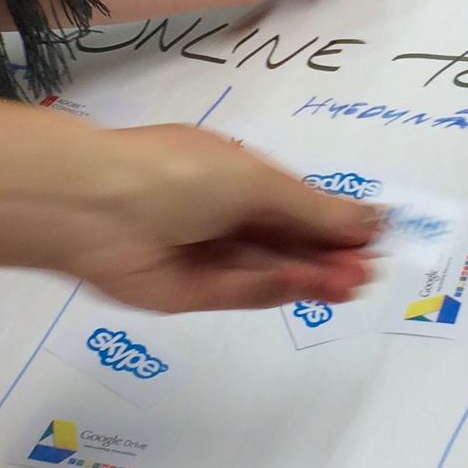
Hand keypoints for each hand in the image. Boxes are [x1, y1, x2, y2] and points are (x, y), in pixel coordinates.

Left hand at [58, 125, 379, 310]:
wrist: (93, 207)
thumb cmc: (179, 172)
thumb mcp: (257, 182)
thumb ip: (313, 211)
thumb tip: (369, 220)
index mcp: (233, 173)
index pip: (293, 203)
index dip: (334, 221)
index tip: (374, 237)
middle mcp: (220, 214)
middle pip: (285, 241)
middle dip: (327, 254)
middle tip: (369, 270)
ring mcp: (204, 255)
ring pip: (268, 270)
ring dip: (310, 275)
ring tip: (353, 283)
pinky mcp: (188, 294)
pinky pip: (240, 291)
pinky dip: (275, 288)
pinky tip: (310, 285)